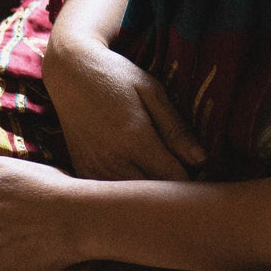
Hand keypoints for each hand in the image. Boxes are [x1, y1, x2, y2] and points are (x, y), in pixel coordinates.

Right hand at [43, 32, 204, 181]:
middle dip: (170, 189)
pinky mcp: (82, 170)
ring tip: (158, 172)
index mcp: (135, 139)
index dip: (191, 179)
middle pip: (153, 193)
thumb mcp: (152, 92)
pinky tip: (133, 172)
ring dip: (147, 191)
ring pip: (130, 198)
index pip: (173, 178)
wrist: (69, 72)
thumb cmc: (115, 76)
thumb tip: (201, 160)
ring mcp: (94, 168)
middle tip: (181, 173)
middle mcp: (112, 159)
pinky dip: (125, 188)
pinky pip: (110, 192)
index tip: (198, 172)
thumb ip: (175, 128)